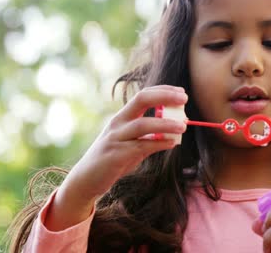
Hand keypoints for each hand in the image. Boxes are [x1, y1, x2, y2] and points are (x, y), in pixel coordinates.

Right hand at [61, 85, 187, 200]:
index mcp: (121, 117)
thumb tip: (172, 136)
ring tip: (183, 126)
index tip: (181, 93)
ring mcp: (115, 138)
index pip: (143, 95)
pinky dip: (158, 144)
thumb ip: (148, 139)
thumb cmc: (111, 161)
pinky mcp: (116, 155)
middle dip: (164, 97)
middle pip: (141, 100)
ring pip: (143, 125)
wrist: (86, 179)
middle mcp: (117, 123)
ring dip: (165, 123)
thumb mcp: (130, 145)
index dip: (163, 91)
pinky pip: (141, 146)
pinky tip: (171, 143)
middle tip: (184, 99)